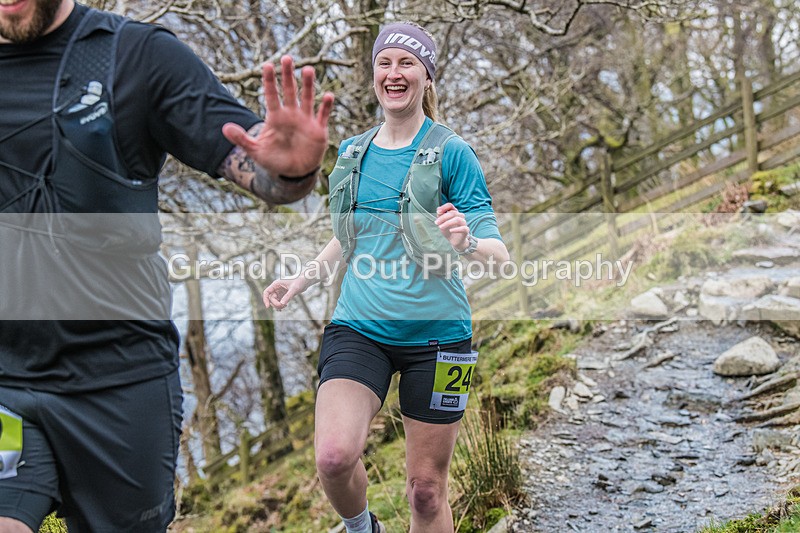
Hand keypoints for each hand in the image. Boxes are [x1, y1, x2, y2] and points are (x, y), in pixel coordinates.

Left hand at [222, 56, 333, 176]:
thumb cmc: (274, 160)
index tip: (267, 65)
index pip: (271, 95)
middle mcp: (291, 115)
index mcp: (276, 117)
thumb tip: (224, 128)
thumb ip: (242, 139)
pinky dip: (326, 106)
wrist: (293, 174)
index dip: (270, 81)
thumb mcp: (256, 151)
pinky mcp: (318, 130)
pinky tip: (328, 95)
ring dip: (308, 85)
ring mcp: (306, 121)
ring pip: (307, 99)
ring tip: (308, 69)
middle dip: (288, 75)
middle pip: (290, 91)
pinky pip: (323, 116)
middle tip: (287, 58)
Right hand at [262, 276, 311, 310]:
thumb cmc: (300, 281)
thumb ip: (288, 296)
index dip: (265, 300)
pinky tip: (284, 306)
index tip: (267, 307)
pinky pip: (279, 301)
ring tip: (285, 306)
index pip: (266, 292)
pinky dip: (281, 305)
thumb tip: (282, 304)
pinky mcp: (284, 294)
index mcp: (276, 284)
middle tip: (283, 306)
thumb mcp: (294, 289)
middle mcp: (277, 288)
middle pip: (271, 298)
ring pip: (275, 301)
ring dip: (278, 305)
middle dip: (275, 304)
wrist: (305, 280)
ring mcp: (280, 291)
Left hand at [435, 203, 469, 250]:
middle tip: (436, 223)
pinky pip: (464, 228)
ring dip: (448, 223)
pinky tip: (450, 230)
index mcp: (454, 212)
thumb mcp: (441, 223)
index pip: (450, 205)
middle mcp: (460, 216)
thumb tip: (438, 209)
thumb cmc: (448, 230)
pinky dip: (457, 229)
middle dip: (443, 217)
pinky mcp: (466, 230)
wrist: (454, 240)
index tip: (438, 212)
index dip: (444, 207)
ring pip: (458, 219)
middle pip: (453, 213)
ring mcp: (464, 223)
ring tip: (441, 227)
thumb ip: (440, 216)